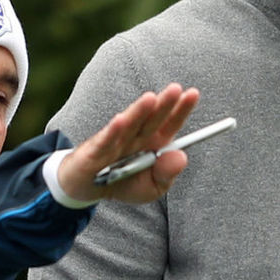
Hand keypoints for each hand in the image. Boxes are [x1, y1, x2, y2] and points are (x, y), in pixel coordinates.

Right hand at [51, 85, 200, 206]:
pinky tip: (120, 121)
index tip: (192, 94)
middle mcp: (136, 136)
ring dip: (139, 111)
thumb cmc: (123, 183)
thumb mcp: (152, 188)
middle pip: (153, 119)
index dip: (181, 109)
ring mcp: (115, 140)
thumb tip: (181, 157)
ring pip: (130, 125)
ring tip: (151, 99)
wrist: (88, 189)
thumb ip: (167, 175)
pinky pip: (105, 140)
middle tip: (175, 90)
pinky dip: (112, 132)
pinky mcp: (95, 150)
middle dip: (164, 104)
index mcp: (154, 142)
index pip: (170, 123)